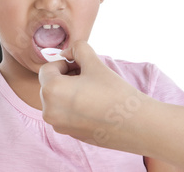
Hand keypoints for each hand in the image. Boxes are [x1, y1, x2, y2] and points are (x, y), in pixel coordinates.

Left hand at [39, 41, 183, 171]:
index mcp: (51, 91)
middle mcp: (49, 112)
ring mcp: (59, 126)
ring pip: (57, 100)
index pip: (47, 69)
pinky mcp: (70, 135)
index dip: (65, 63)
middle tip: (89, 77)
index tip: (82, 66)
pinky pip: (65, 114)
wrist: (136, 124)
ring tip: (93, 91)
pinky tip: (96, 106)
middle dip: (66, 77)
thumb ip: (78, 49)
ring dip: (69, 91)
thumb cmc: (114, 91)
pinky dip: (75, 107)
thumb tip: (67, 52)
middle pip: (50, 85)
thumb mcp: (94, 63)